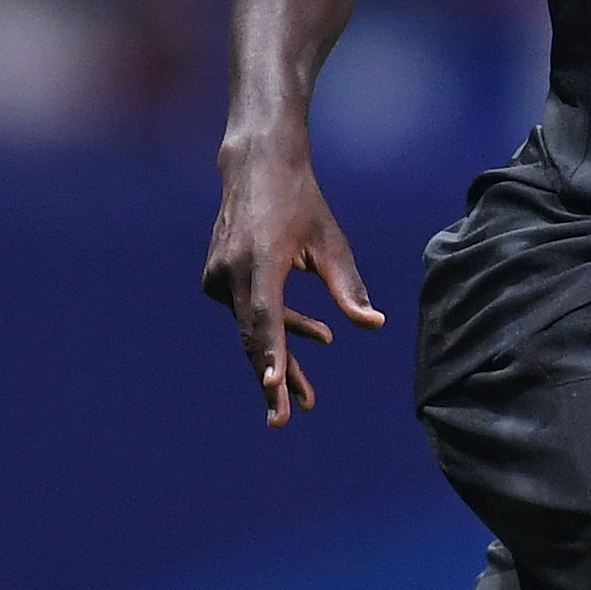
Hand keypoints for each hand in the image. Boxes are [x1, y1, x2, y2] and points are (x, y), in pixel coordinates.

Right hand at [202, 137, 385, 427]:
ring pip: (251, 329)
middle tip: (283, 421)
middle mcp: (232, 270)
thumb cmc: (302, 203)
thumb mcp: (331, 242)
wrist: (256, 168)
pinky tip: (318, 336)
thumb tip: (373, 324)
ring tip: (308, 399)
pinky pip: (249, 314)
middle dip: (272, 379)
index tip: (272, 385)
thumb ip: (348, 287)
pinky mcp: (216, 278)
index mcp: (261, 260)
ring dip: (281, 359)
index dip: (271, 352)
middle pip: (253, 336)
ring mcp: (218, 275)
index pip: (264, 316)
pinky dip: (277, 329)